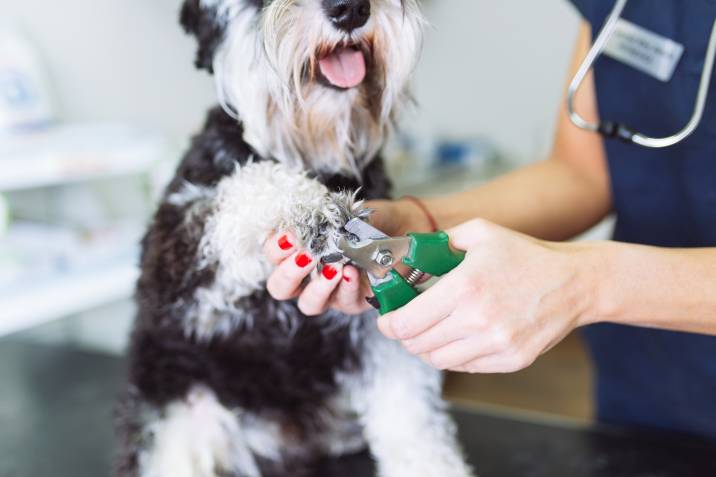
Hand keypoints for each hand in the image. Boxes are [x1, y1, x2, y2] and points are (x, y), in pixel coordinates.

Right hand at [263, 198, 434, 315]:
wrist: (402, 227)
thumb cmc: (366, 220)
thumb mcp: (342, 212)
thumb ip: (323, 216)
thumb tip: (309, 216)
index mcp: (298, 252)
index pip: (273, 256)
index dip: (275, 249)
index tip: (288, 236)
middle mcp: (308, 277)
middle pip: (280, 288)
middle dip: (288, 273)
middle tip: (304, 255)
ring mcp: (330, 293)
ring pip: (309, 303)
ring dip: (317, 286)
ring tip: (332, 267)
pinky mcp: (354, 302)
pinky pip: (345, 300)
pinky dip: (347, 286)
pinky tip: (353, 271)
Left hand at [378, 219, 594, 372]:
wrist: (575, 282)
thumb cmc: (526, 255)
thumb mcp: (479, 233)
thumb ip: (439, 242)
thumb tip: (409, 255)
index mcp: (464, 287)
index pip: (406, 322)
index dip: (388, 324)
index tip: (386, 319)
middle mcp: (477, 319)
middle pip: (417, 345)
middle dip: (405, 335)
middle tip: (408, 323)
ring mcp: (496, 343)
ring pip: (438, 359)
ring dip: (427, 347)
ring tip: (433, 329)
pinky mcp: (511, 360)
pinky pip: (465, 366)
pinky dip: (454, 355)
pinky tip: (460, 336)